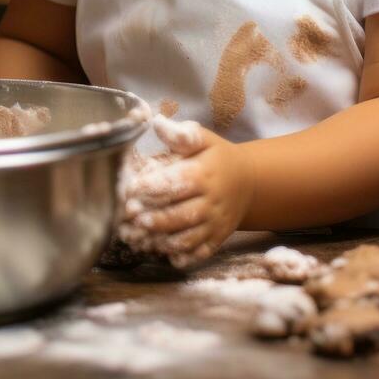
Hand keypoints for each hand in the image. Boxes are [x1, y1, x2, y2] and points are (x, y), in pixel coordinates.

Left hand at [118, 117, 255, 269]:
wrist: (249, 182)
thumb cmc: (217, 157)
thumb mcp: (203, 139)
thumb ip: (181, 134)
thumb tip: (156, 122)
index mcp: (205, 174)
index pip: (178, 182)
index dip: (153, 187)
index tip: (130, 190)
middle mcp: (211, 201)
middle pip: (182, 214)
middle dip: (155, 218)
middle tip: (130, 217)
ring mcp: (215, 223)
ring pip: (189, 238)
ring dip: (163, 241)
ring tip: (139, 238)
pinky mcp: (217, 239)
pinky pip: (200, 252)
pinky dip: (183, 257)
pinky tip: (164, 255)